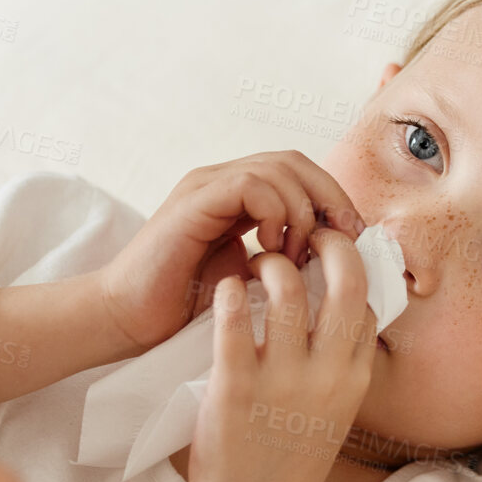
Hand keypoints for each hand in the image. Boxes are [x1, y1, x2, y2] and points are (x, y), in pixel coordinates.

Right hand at [94, 150, 364, 354]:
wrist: (126, 320)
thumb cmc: (185, 310)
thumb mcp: (252, 283)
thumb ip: (286, 263)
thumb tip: (339, 266)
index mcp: (238, 199)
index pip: (301, 175)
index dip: (334, 201)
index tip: (355, 242)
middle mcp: (223, 183)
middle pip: (296, 161)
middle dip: (330, 197)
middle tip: (346, 238)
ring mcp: (207, 187)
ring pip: (279, 167)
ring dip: (303, 210)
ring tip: (300, 254)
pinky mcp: (194, 201)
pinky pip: (251, 184)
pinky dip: (275, 212)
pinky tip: (274, 250)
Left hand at [153, 228, 376, 481]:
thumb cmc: (287, 461)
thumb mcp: (333, 415)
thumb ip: (340, 369)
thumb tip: (342, 317)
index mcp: (354, 381)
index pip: (369, 303)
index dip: (352, 267)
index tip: (330, 253)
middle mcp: (328, 376)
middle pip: (345, 282)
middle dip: (328, 243)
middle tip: (302, 234)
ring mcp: (283, 380)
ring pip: (286, 289)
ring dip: (269, 262)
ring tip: (256, 263)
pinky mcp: (235, 386)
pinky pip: (234, 318)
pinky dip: (228, 291)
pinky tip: (222, 287)